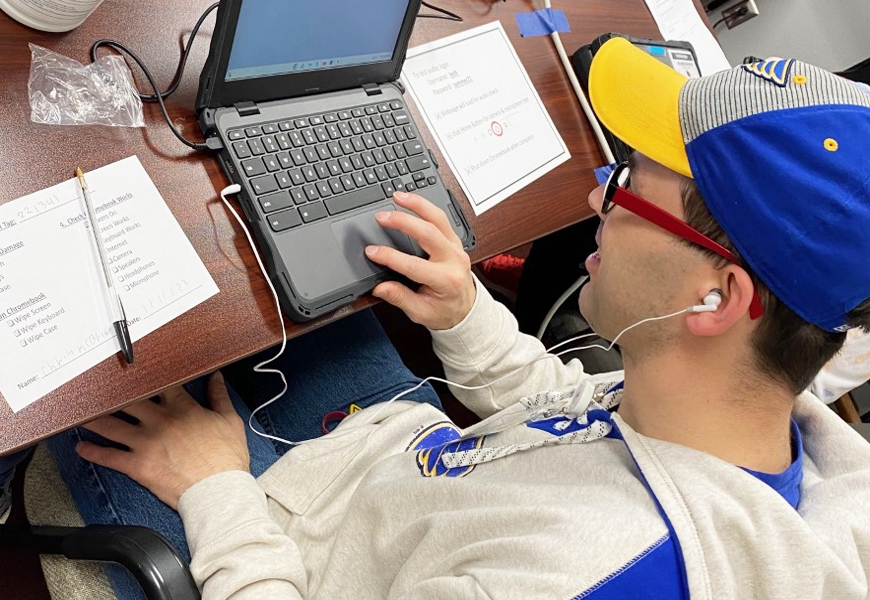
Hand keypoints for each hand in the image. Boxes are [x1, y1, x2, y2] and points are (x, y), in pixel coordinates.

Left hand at [76, 372, 248, 509]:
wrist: (218, 489)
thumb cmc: (226, 458)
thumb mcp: (230, 420)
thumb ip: (220, 396)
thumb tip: (216, 378)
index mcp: (182, 408)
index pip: (161, 383)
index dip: (148, 375)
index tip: (139, 371)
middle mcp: (160, 421)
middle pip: (128, 400)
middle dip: (113, 393)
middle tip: (101, 388)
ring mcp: (146, 442)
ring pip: (111, 425)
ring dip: (93, 419)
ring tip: (82, 414)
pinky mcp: (138, 465)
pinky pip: (109, 457)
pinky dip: (92, 452)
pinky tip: (82, 447)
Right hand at [365, 191, 475, 329]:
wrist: (466, 310)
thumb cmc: (444, 311)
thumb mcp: (420, 312)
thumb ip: (400, 298)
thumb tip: (379, 287)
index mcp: (446, 280)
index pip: (413, 265)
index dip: (390, 257)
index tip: (372, 251)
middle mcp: (454, 260)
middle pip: (429, 233)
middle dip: (403, 222)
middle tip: (382, 216)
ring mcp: (457, 247)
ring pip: (439, 219)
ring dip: (417, 205)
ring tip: (398, 196)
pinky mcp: (455, 240)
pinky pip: (442, 219)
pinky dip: (426, 207)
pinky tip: (411, 201)